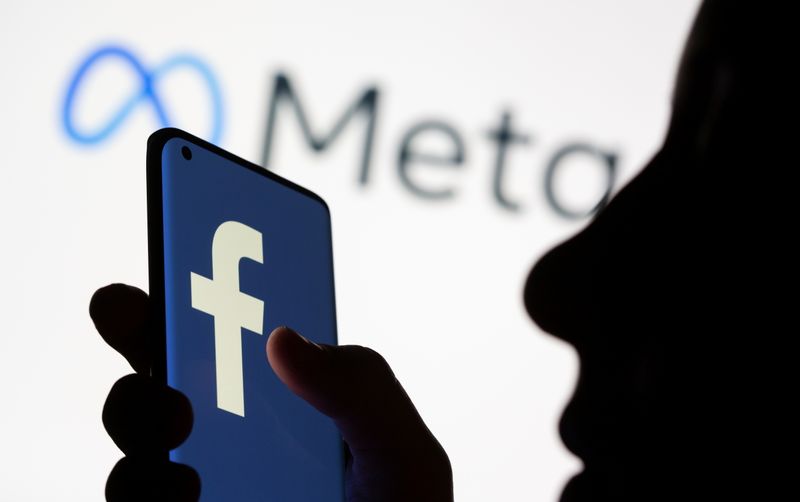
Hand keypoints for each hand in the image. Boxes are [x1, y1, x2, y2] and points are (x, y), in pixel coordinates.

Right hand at [91, 283, 451, 500]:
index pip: (244, 328)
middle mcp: (243, 431)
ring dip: (137, 408)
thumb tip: (284, 338)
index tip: (183, 243)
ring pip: (138, 427)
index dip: (210, 281)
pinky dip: (146, 486)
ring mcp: (210, 477)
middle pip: (174, 363)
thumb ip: (361, 390)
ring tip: (174, 420)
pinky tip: (187, 488)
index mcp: (297, 397)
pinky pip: (139, 495)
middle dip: (142, 326)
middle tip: (133, 310)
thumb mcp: (401, 452)